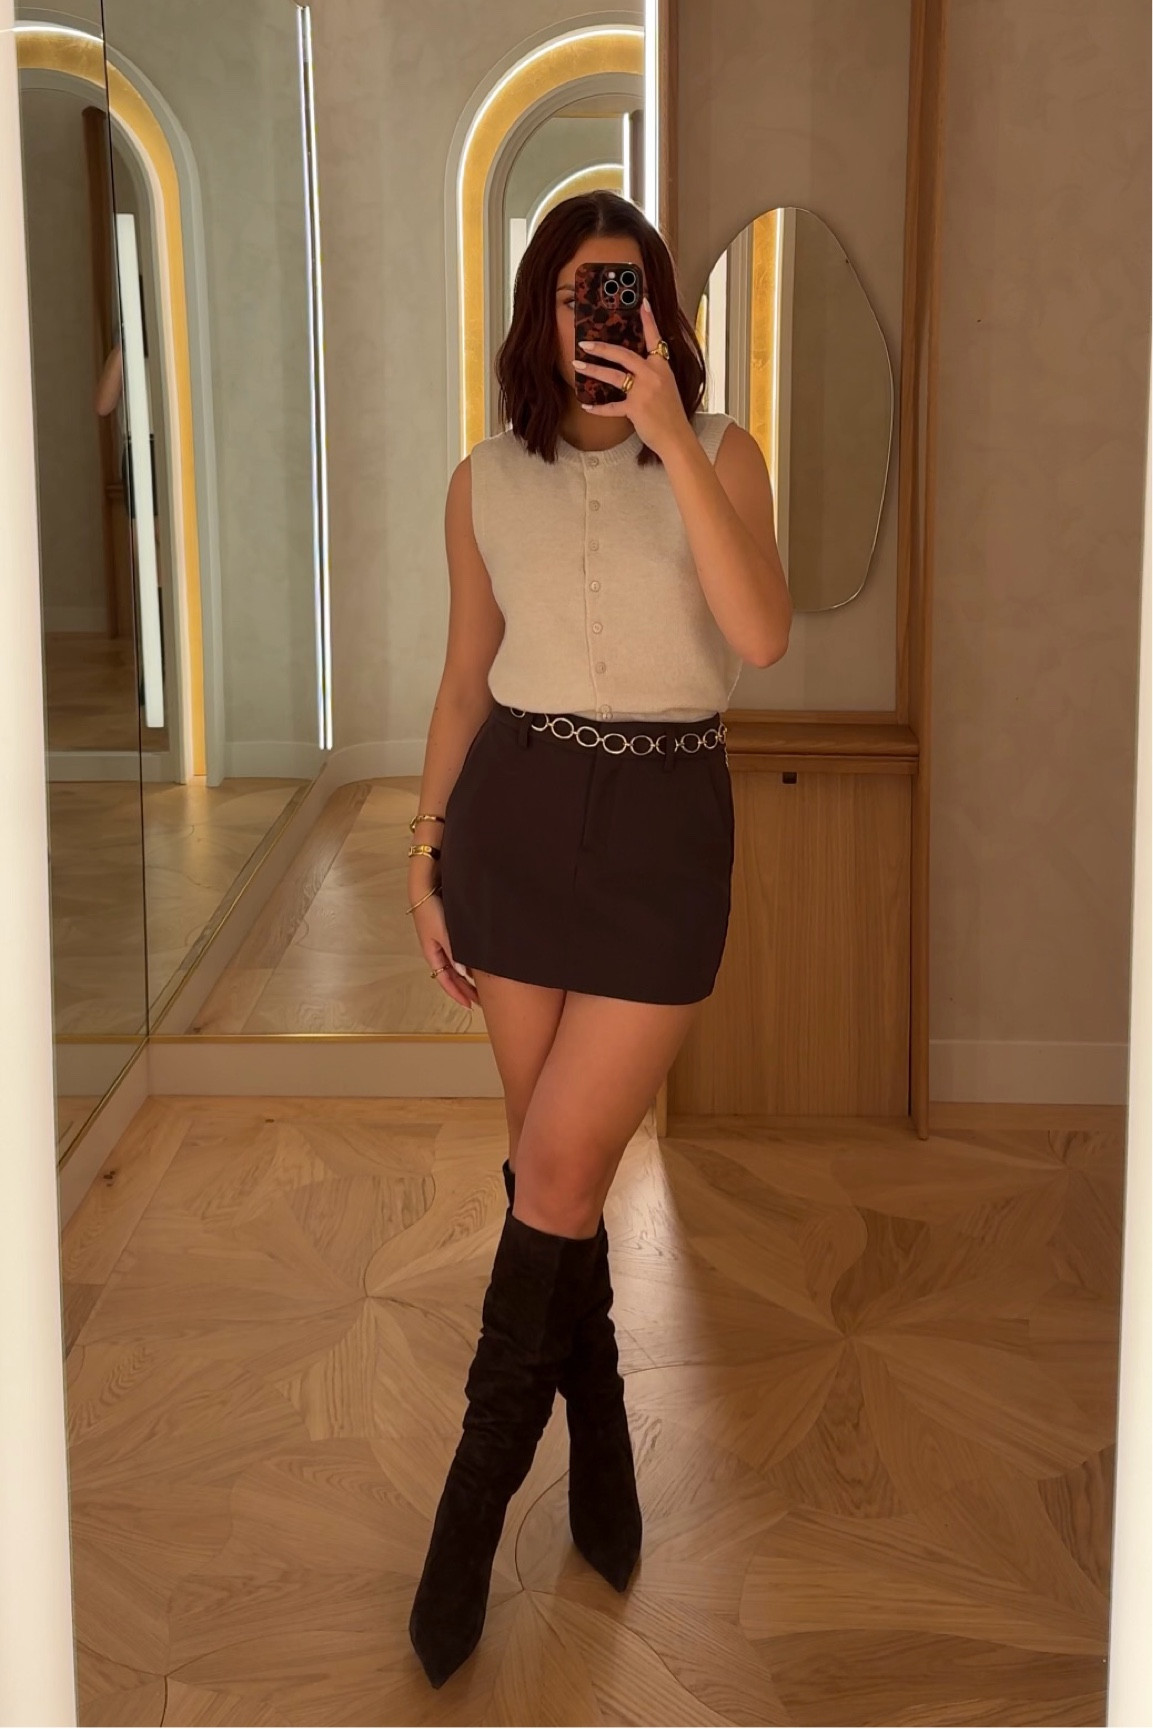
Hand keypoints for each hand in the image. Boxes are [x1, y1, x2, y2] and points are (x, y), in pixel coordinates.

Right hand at [413, 891, 479, 1008]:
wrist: (426, 887)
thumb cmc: (431, 909)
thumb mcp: (443, 933)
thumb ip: (453, 952)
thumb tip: (462, 972)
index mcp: (433, 954)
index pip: (446, 981)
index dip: (457, 994)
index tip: (470, 1005)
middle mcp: (437, 951)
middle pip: (452, 977)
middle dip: (465, 990)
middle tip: (480, 1001)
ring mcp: (442, 943)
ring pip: (456, 967)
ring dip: (467, 978)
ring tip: (482, 987)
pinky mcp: (448, 934)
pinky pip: (459, 955)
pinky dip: (468, 963)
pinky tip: (478, 965)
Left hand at [573, 295, 692, 460]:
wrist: (676, 437)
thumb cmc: (671, 413)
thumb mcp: (667, 386)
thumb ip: (653, 374)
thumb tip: (635, 367)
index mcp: (662, 367)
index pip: (655, 338)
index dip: (648, 320)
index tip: (642, 302)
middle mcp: (653, 375)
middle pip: (624, 355)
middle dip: (603, 348)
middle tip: (585, 343)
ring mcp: (644, 392)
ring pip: (614, 376)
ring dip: (594, 370)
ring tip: (578, 365)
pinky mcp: (636, 409)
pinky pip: (611, 407)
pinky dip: (597, 408)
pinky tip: (585, 405)